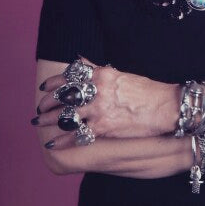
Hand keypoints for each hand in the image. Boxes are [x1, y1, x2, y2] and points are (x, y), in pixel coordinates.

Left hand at [32, 57, 179, 148]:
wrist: (165, 107)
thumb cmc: (147, 90)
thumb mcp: (120, 73)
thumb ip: (98, 69)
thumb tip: (80, 60)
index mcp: (101, 74)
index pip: (70, 76)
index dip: (54, 83)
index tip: (44, 88)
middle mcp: (97, 90)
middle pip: (64, 95)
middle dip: (48, 102)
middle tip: (39, 108)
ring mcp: (99, 109)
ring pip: (66, 115)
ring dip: (49, 120)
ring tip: (38, 123)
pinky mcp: (103, 128)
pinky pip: (77, 135)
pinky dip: (62, 141)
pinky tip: (52, 145)